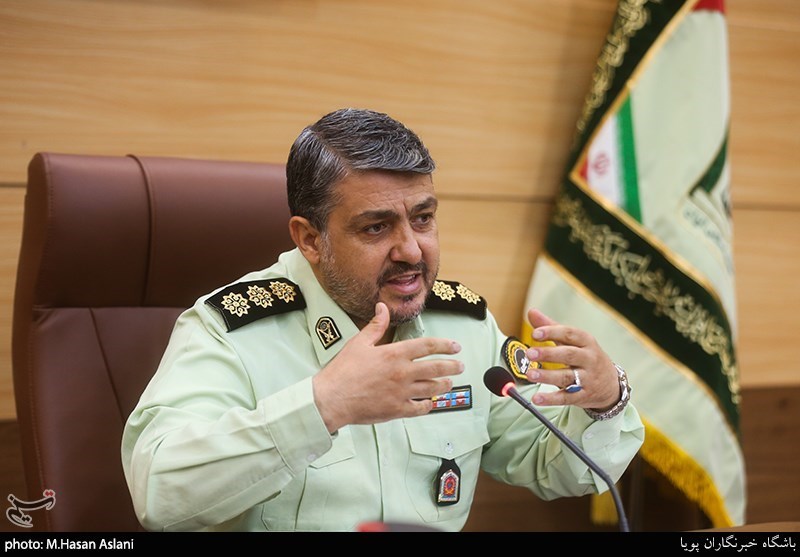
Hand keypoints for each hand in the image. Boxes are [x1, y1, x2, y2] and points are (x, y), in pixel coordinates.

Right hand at [312, 302, 463, 432]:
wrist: (332, 398)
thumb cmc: (343, 370)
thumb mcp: (358, 342)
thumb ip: (375, 325)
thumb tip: (382, 307)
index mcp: (394, 354)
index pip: (427, 346)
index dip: (444, 345)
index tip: (455, 346)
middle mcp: (402, 373)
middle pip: (436, 368)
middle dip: (452, 366)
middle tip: (461, 365)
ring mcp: (402, 393)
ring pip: (432, 388)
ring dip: (444, 385)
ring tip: (450, 383)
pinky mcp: (397, 410)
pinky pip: (420, 408)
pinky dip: (428, 405)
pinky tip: (430, 403)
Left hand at [522, 308, 619, 409]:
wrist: (611, 385)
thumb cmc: (586, 357)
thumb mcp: (573, 341)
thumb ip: (551, 327)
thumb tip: (531, 312)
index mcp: (586, 342)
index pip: (570, 334)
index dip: (552, 333)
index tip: (535, 333)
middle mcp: (589, 359)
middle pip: (569, 355)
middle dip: (548, 354)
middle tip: (530, 354)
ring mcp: (587, 379)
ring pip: (567, 377)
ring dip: (547, 376)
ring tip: (530, 375)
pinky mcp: (583, 396)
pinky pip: (567, 398)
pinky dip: (551, 399)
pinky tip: (537, 398)